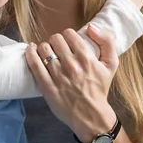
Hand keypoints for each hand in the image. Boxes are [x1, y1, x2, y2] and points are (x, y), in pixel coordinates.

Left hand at [25, 25, 118, 142]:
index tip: (68, 42)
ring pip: (44, 49)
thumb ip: (107, 41)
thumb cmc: (99, 88)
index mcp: (86, 58)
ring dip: (45, 48)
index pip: (69, 34)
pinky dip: (30, 53)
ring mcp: (57, 75)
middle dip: (56, 41)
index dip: (68, 35)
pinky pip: (34, 63)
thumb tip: (91, 27)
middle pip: (55, 39)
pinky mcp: (46, 85)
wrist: (91, 116)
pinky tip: (31, 49)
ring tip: (47, 53)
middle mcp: (71, 65)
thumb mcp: (111, 64)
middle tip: (58, 48)